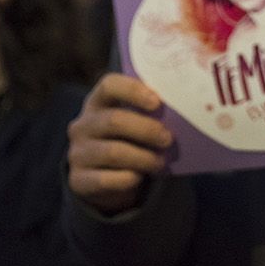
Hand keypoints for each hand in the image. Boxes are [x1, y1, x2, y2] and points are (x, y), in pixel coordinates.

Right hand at [66, 74, 172, 215]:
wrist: (105, 178)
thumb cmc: (130, 140)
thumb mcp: (137, 121)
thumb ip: (151, 113)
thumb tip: (187, 109)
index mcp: (98, 102)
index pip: (109, 85)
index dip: (133, 90)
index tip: (157, 102)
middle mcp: (82, 125)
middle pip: (114, 121)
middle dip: (146, 130)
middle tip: (168, 139)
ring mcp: (77, 153)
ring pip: (113, 152)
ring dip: (143, 158)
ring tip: (161, 162)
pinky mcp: (78, 180)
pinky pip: (106, 179)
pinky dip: (128, 179)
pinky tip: (139, 177)